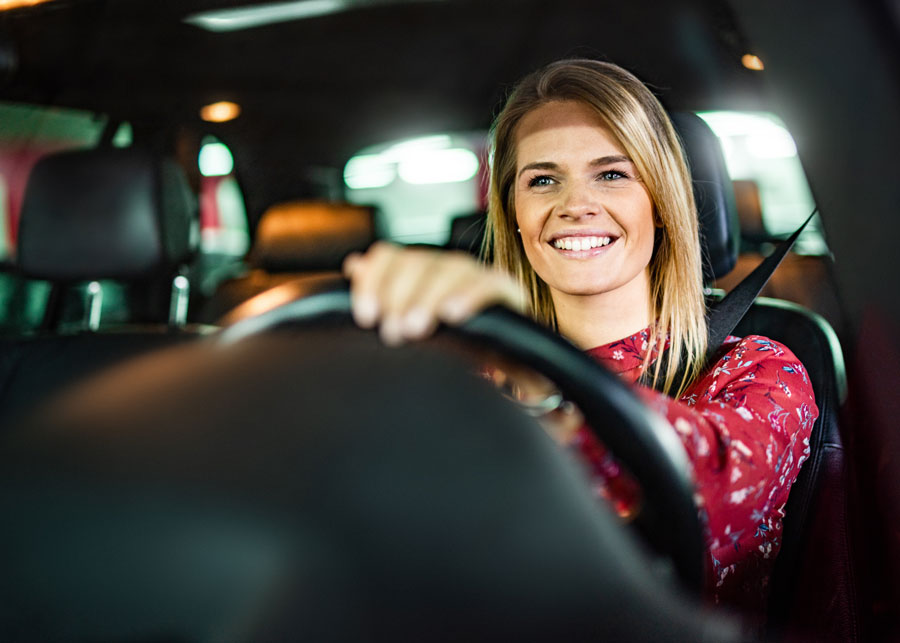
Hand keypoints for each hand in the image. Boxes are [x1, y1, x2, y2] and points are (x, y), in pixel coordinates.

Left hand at [342, 242, 526, 344]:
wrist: (502, 363)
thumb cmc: (450, 347)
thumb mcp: (411, 324)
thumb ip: (385, 296)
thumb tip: (355, 265)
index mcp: (420, 272)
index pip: (390, 256)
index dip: (374, 280)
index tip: (365, 315)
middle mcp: (447, 267)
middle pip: (419, 262)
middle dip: (399, 296)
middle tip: (391, 332)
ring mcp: (478, 276)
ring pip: (451, 269)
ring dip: (429, 297)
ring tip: (415, 328)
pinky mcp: (508, 292)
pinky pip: (489, 284)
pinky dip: (469, 296)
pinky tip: (453, 315)